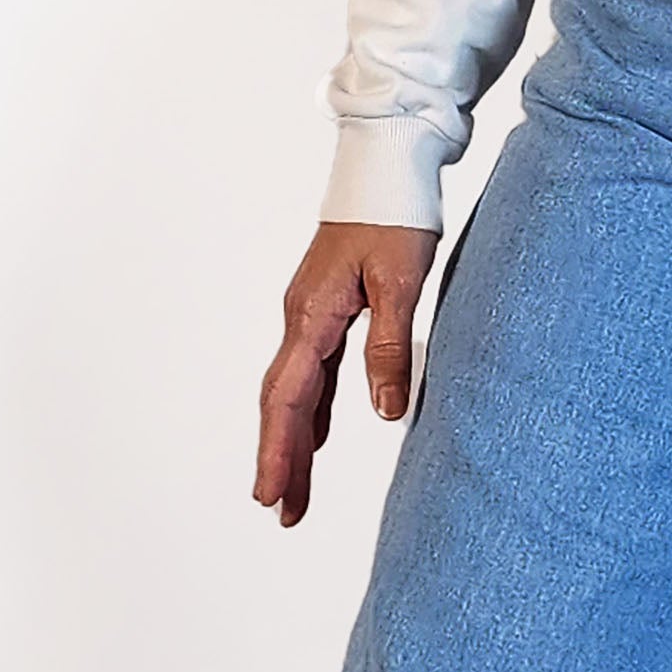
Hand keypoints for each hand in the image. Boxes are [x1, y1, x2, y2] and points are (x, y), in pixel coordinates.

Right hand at [252, 221, 441, 526]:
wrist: (389, 159)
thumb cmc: (395, 214)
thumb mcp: (401, 281)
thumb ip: (389, 346)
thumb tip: (384, 412)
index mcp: (313, 314)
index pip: (288, 397)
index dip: (279, 450)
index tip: (270, 496)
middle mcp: (302, 316)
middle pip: (282, 401)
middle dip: (280, 457)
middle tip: (280, 512)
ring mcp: (312, 310)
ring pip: (295, 388)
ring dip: (293, 439)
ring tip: (293, 492)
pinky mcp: (328, 303)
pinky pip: (312, 369)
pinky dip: (310, 407)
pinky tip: (316, 433)